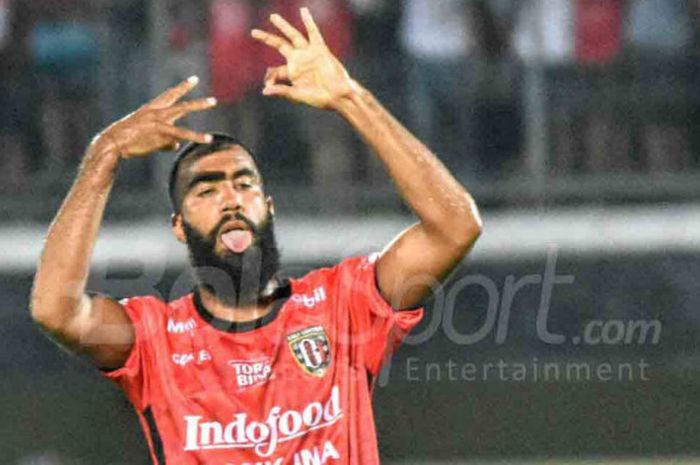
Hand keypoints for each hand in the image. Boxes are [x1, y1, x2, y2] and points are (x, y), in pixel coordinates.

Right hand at [94, 76, 216, 158]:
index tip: (194, 79)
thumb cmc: (129, 141)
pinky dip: (195, 136)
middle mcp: (156, 111)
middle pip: (179, 100)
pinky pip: (182, 133)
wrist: (114, 143)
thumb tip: (178, 145)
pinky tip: (208, 139)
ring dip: (199, 104)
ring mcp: (158, 119)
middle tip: (213, 99)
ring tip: (213, 101)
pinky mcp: (160, 131)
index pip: (169, 95)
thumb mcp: (148, 137)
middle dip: (195, 99)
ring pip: (182, 109)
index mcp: (151, 109)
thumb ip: (166, 140)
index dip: (182, 87)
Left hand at [251, 8, 355, 109]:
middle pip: (280, 46)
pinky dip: (309, 22)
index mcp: (293, 72)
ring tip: (273, 17)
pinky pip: (313, 33)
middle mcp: (299, 60)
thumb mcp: (298, 95)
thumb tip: (264, 91)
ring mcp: (309, 54)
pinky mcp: (320, 50)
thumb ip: (282, 91)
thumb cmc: (320, 98)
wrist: (338, 95)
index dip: (270, 77)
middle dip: (268, 38)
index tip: (268, 85)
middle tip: (254, 32)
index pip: (276, 70)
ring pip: (293, 36)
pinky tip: (304, 11)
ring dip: (283, 27)